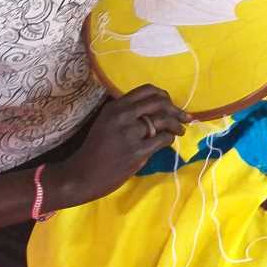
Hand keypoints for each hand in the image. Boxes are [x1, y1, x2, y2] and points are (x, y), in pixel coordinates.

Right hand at [49, 85, 188, 207]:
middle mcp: (122, 116)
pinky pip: (162, 139)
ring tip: (181, 130)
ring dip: (177, 124)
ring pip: (163, 120)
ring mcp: (129, 133)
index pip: (147, 90)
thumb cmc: (95, 151)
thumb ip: (128, 114)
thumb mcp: (106, 123)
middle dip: (176, 109)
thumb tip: (157, 111)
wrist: (81, 176)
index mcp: (115, 107)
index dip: (164, 95)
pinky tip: (169, 141)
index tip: (171, 103)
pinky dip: (170, 138)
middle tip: (185, 117)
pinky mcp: (136, 151)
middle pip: (159, 102)